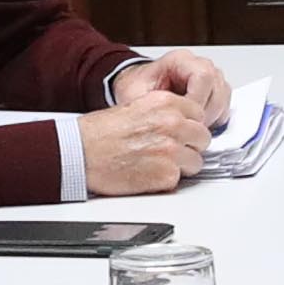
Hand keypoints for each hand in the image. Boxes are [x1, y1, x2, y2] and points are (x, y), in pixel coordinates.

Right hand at [82, 88, 210, 194]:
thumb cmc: (99, 133)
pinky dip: (166, 181)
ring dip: (182, 165)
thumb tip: (181, 125)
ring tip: (159, 165)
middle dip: (190, 146)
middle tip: (173, 152)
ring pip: (196, 161)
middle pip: (202, 138)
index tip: (182, 134)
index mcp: (165, 103)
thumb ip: (163, 114)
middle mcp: (172, 124)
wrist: (80, 153)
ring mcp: (171, 150)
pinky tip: (149, 175)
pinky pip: (179, 180)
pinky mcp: (166, 174)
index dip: (189, 127)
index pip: (199, 115)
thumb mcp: (136, 108)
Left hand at [121, 50, 234, 130]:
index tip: (185, 117)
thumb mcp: (135, 94)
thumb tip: (158, 121)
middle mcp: (198, 65)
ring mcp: (210, 76)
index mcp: (180, 60)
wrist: (140, 86)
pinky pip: (225, 105)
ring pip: (223, 97)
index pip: (203, 76)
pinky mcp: (215, 90)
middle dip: (204, 112)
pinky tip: (197, 124)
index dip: (197, 100)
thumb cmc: (138, 87)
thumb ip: (148, 104)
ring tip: (191, 127)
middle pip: (217, 87)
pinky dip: (215, 119)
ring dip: (211, 117)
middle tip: (188, 126)